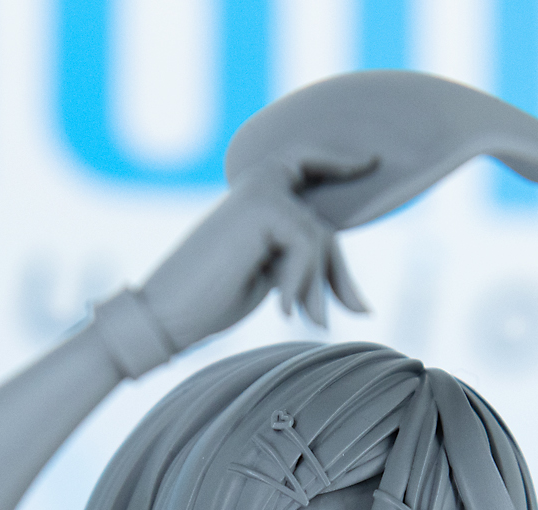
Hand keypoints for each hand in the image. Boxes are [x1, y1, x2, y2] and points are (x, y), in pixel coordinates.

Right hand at [138, 157, 373, 350]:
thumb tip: (359, 299)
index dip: (337, 161)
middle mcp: (256, 186)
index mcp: (255, 199)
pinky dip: (302, 281)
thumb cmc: (212, 301)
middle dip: (339, 274)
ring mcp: (258, 191)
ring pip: (318, 238)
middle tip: (361, 311)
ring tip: (304, 320)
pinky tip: (284, 308)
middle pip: (321, 226)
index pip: (305, 168)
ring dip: (316, 287)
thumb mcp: (272, 281)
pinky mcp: (259, 205)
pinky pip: (307, 244)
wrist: (167, 312)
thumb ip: (305, 267)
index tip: (370, 161)